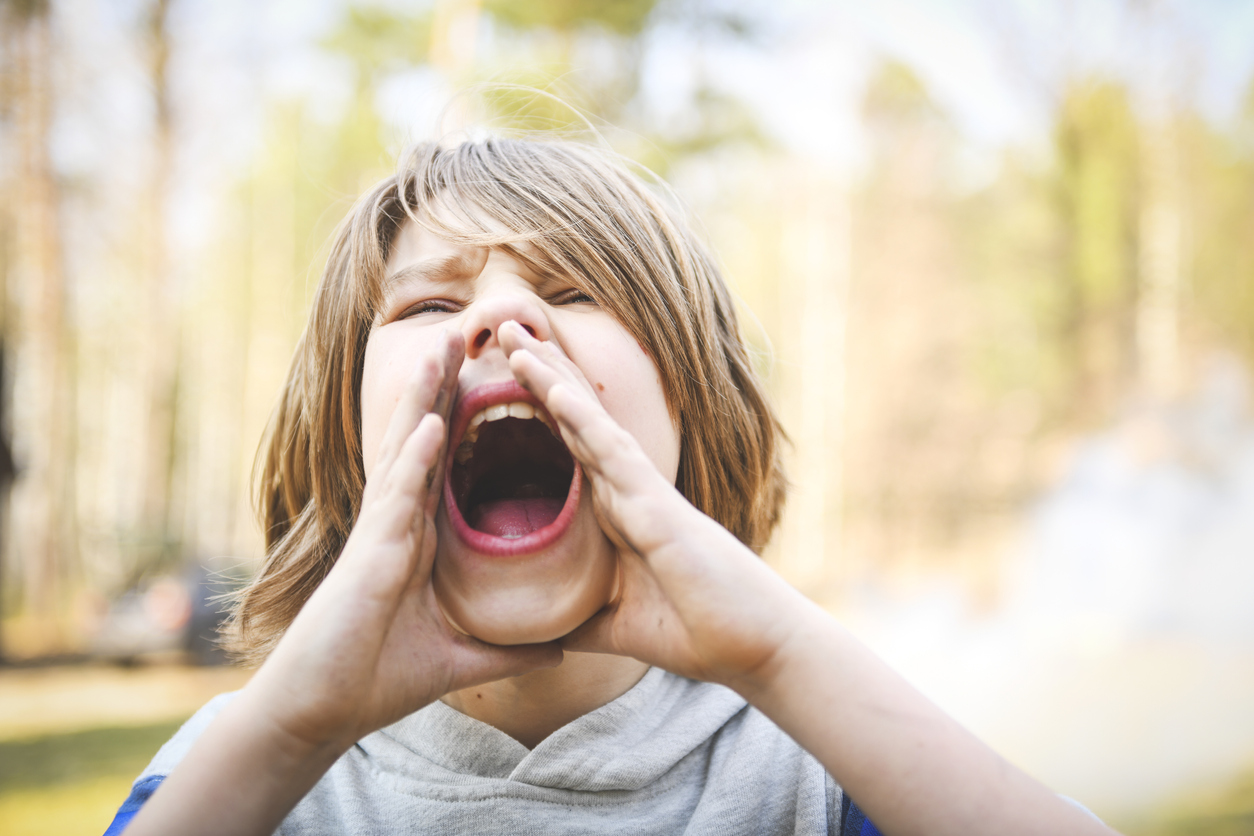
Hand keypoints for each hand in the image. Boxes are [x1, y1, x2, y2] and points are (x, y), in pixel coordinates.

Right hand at [246, 330, 562, 750]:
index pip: (445, 465)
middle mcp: (400, 525)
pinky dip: (412, 459)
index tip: (490, 379)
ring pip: (405, 453)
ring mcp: (382, 533)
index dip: (462, 420)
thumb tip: (562, 647)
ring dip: (424, 400)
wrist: (323, 711)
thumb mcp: (463, 659)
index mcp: (420, 539)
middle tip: (462, 336)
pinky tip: (428, 423)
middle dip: (442, 389)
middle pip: (424, 442)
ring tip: (442, 349)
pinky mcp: (369, 553)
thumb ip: (511, 648)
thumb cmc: (378, 679)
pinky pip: (395, 497)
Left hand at [500, 321, 807, 692]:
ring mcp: (641, 493)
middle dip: (538, 375)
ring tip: (513, 336)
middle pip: (573, 420)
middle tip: (501, 329)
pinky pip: (612, 452)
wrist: (755, 647)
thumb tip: (531, 632)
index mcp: (614, 514)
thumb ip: (573, 621)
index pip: (566, 449)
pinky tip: (551, 387)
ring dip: (549, 377)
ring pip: (586, 421)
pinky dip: (581, 417)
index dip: (535, 410)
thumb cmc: (696, 631)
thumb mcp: (613, 626)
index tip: (498, 378)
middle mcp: (626, 492)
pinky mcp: (656, 505)